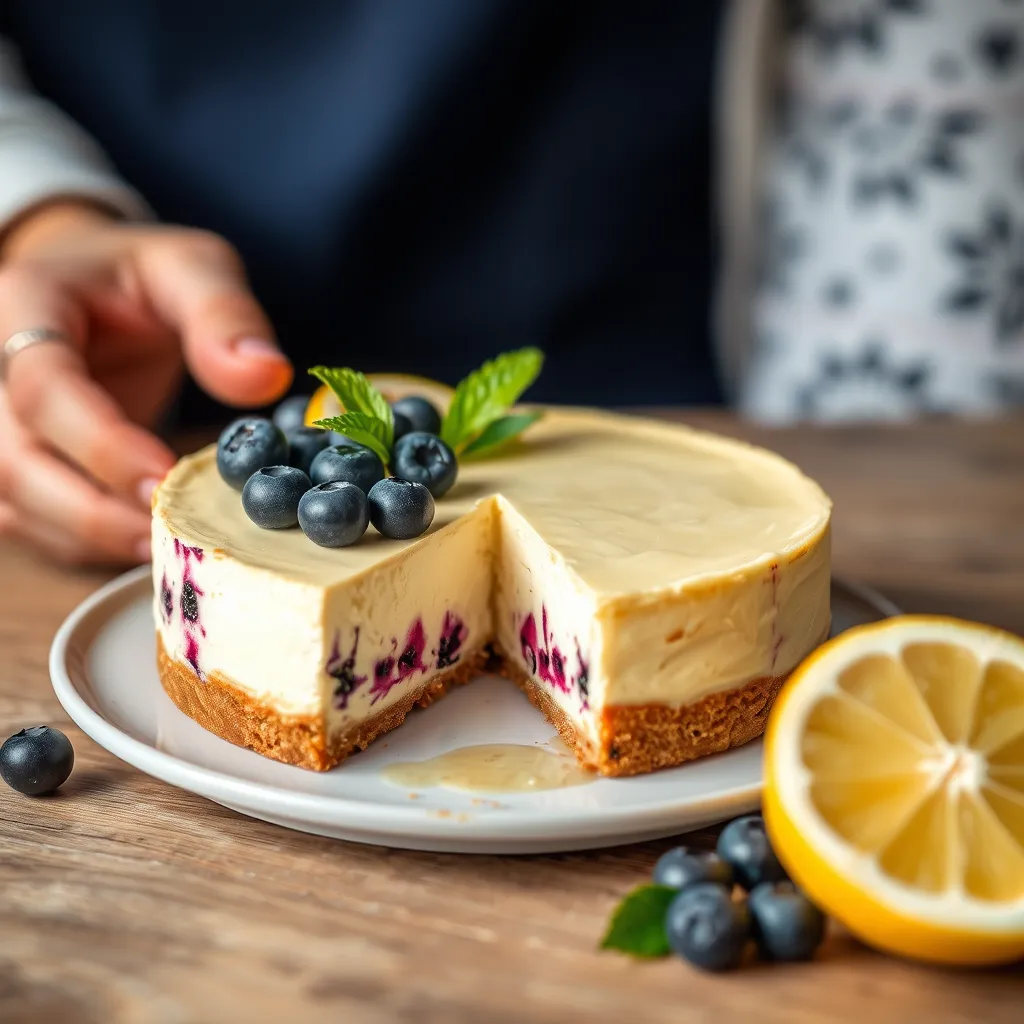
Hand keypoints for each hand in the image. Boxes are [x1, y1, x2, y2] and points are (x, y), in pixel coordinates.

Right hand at [0, 202, 292, 565]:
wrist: (91, 284)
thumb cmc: (140, 275)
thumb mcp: (193, 268)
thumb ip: (226, 315)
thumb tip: (267, 377)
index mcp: (26, 303)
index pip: (44, 387)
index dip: (101, 443)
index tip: (167, 477)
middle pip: (15, 459)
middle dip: (91, 509)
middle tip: (171, 531)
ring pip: (13, 500)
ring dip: (87, 536)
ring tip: (166, 546)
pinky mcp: (16, 457)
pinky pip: (26, 517)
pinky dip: (82, 542)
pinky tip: (143, 542)